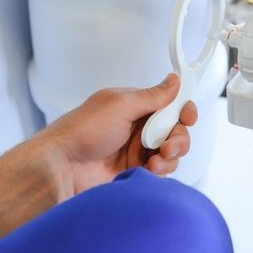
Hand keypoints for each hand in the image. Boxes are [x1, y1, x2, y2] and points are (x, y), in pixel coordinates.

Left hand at [44, 74, 198, 194]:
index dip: (183, 110)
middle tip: (167, 146)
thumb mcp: (121, 105)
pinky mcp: (135, 171)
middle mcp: (138, 127)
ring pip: (171, 153)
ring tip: (155, 161)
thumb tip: (174, 80)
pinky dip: (161, 171)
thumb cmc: (84, 131)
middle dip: (178, 138)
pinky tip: (149, 171)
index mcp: (134, 106)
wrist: (64, 166)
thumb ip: (152, 96)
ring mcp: (137, 151)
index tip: (188, 117)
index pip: (169, 105)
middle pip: (175, 130)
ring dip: (170, 156)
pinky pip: (161, 171)